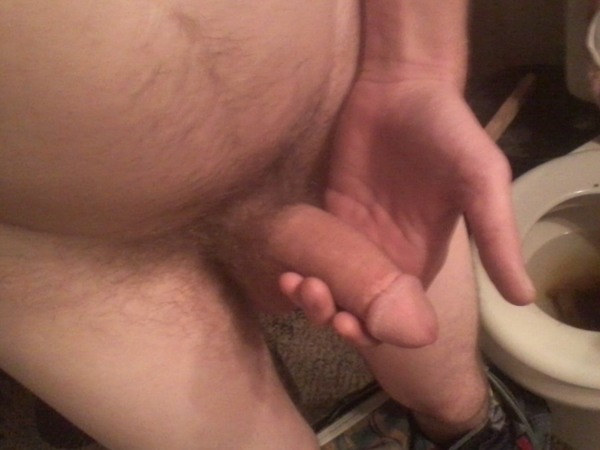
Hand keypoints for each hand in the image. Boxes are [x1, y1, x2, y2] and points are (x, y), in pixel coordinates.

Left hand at [282, 77, 534, 345]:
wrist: (402, 86)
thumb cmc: (448, 130)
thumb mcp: (481, 181)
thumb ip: (496, 236)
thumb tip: (524, 299)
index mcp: (422, 258)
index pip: (399, 316)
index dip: (380, 333)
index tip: (362, 329)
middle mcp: (386, 254)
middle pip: (357, 309)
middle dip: (338, 322)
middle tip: (327, 311)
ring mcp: (353, 235)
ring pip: (328, 287)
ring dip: (312, 301)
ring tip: (301, 286)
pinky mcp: (325, 214)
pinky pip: (308, 254)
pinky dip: (296, 269)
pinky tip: (285, 271)